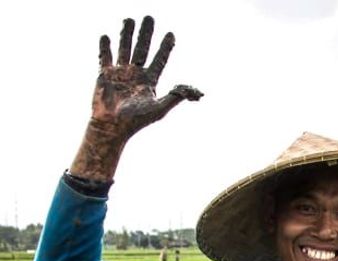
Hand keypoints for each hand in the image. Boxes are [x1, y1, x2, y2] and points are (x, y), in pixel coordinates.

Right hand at [93, 16, 201, 140]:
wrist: (113, 127)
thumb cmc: (136, 121)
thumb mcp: (159, 109)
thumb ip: (175, 97)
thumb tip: (195, 92)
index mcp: (149, 82)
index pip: (159, 60)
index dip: (165, 48)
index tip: (171, 34)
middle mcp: (135, 75)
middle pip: (142, 49)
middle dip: (146, 34)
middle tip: (150, 17)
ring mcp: (120, 74)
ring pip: (125, 48)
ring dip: (127, 34)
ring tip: (130, 19)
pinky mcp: (105, 75)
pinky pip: (104, 57)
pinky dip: (105, 47)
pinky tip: (106, 36)